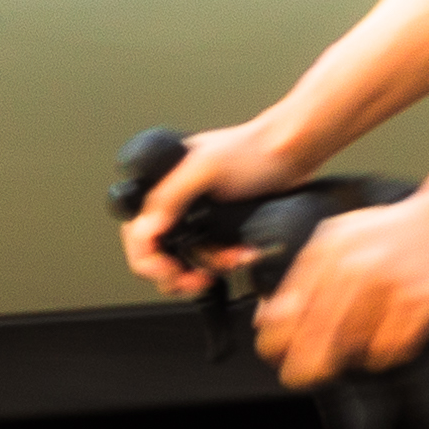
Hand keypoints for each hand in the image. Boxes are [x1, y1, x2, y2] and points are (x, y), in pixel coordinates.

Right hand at [123, 117, 316, 292]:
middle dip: (175, 273)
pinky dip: (227, 261)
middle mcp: (176, 202)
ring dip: (209, 266)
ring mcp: (197, 216)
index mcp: (162, 183)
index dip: (146, 257)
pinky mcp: (218, 228)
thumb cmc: (251, 149)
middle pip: (158, 253)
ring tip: (229, 259)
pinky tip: (241, 254)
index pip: (137, 231)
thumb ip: (171, 195)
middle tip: (192, 280)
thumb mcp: (205, 168)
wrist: (291, 155)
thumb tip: (147, 228)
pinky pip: (212, 257)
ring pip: (187, 260)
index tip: (166, 270)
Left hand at [252, 187, 428, 388]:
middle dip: (305, 363)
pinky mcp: (420, 302)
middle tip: (302, 376)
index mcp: (330, 249)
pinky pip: (390, 348)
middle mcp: (356, 265)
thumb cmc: (395, 232)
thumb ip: (305, 275)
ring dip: (353, 352)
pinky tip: (392, 332)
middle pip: (317, 333)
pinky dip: (387, 350)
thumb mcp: (341, 239)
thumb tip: (267, 316)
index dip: (276, 339)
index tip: (274, 355)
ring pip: (355, 345)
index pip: (290, 306)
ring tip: (363, 337)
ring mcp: (389, 284)